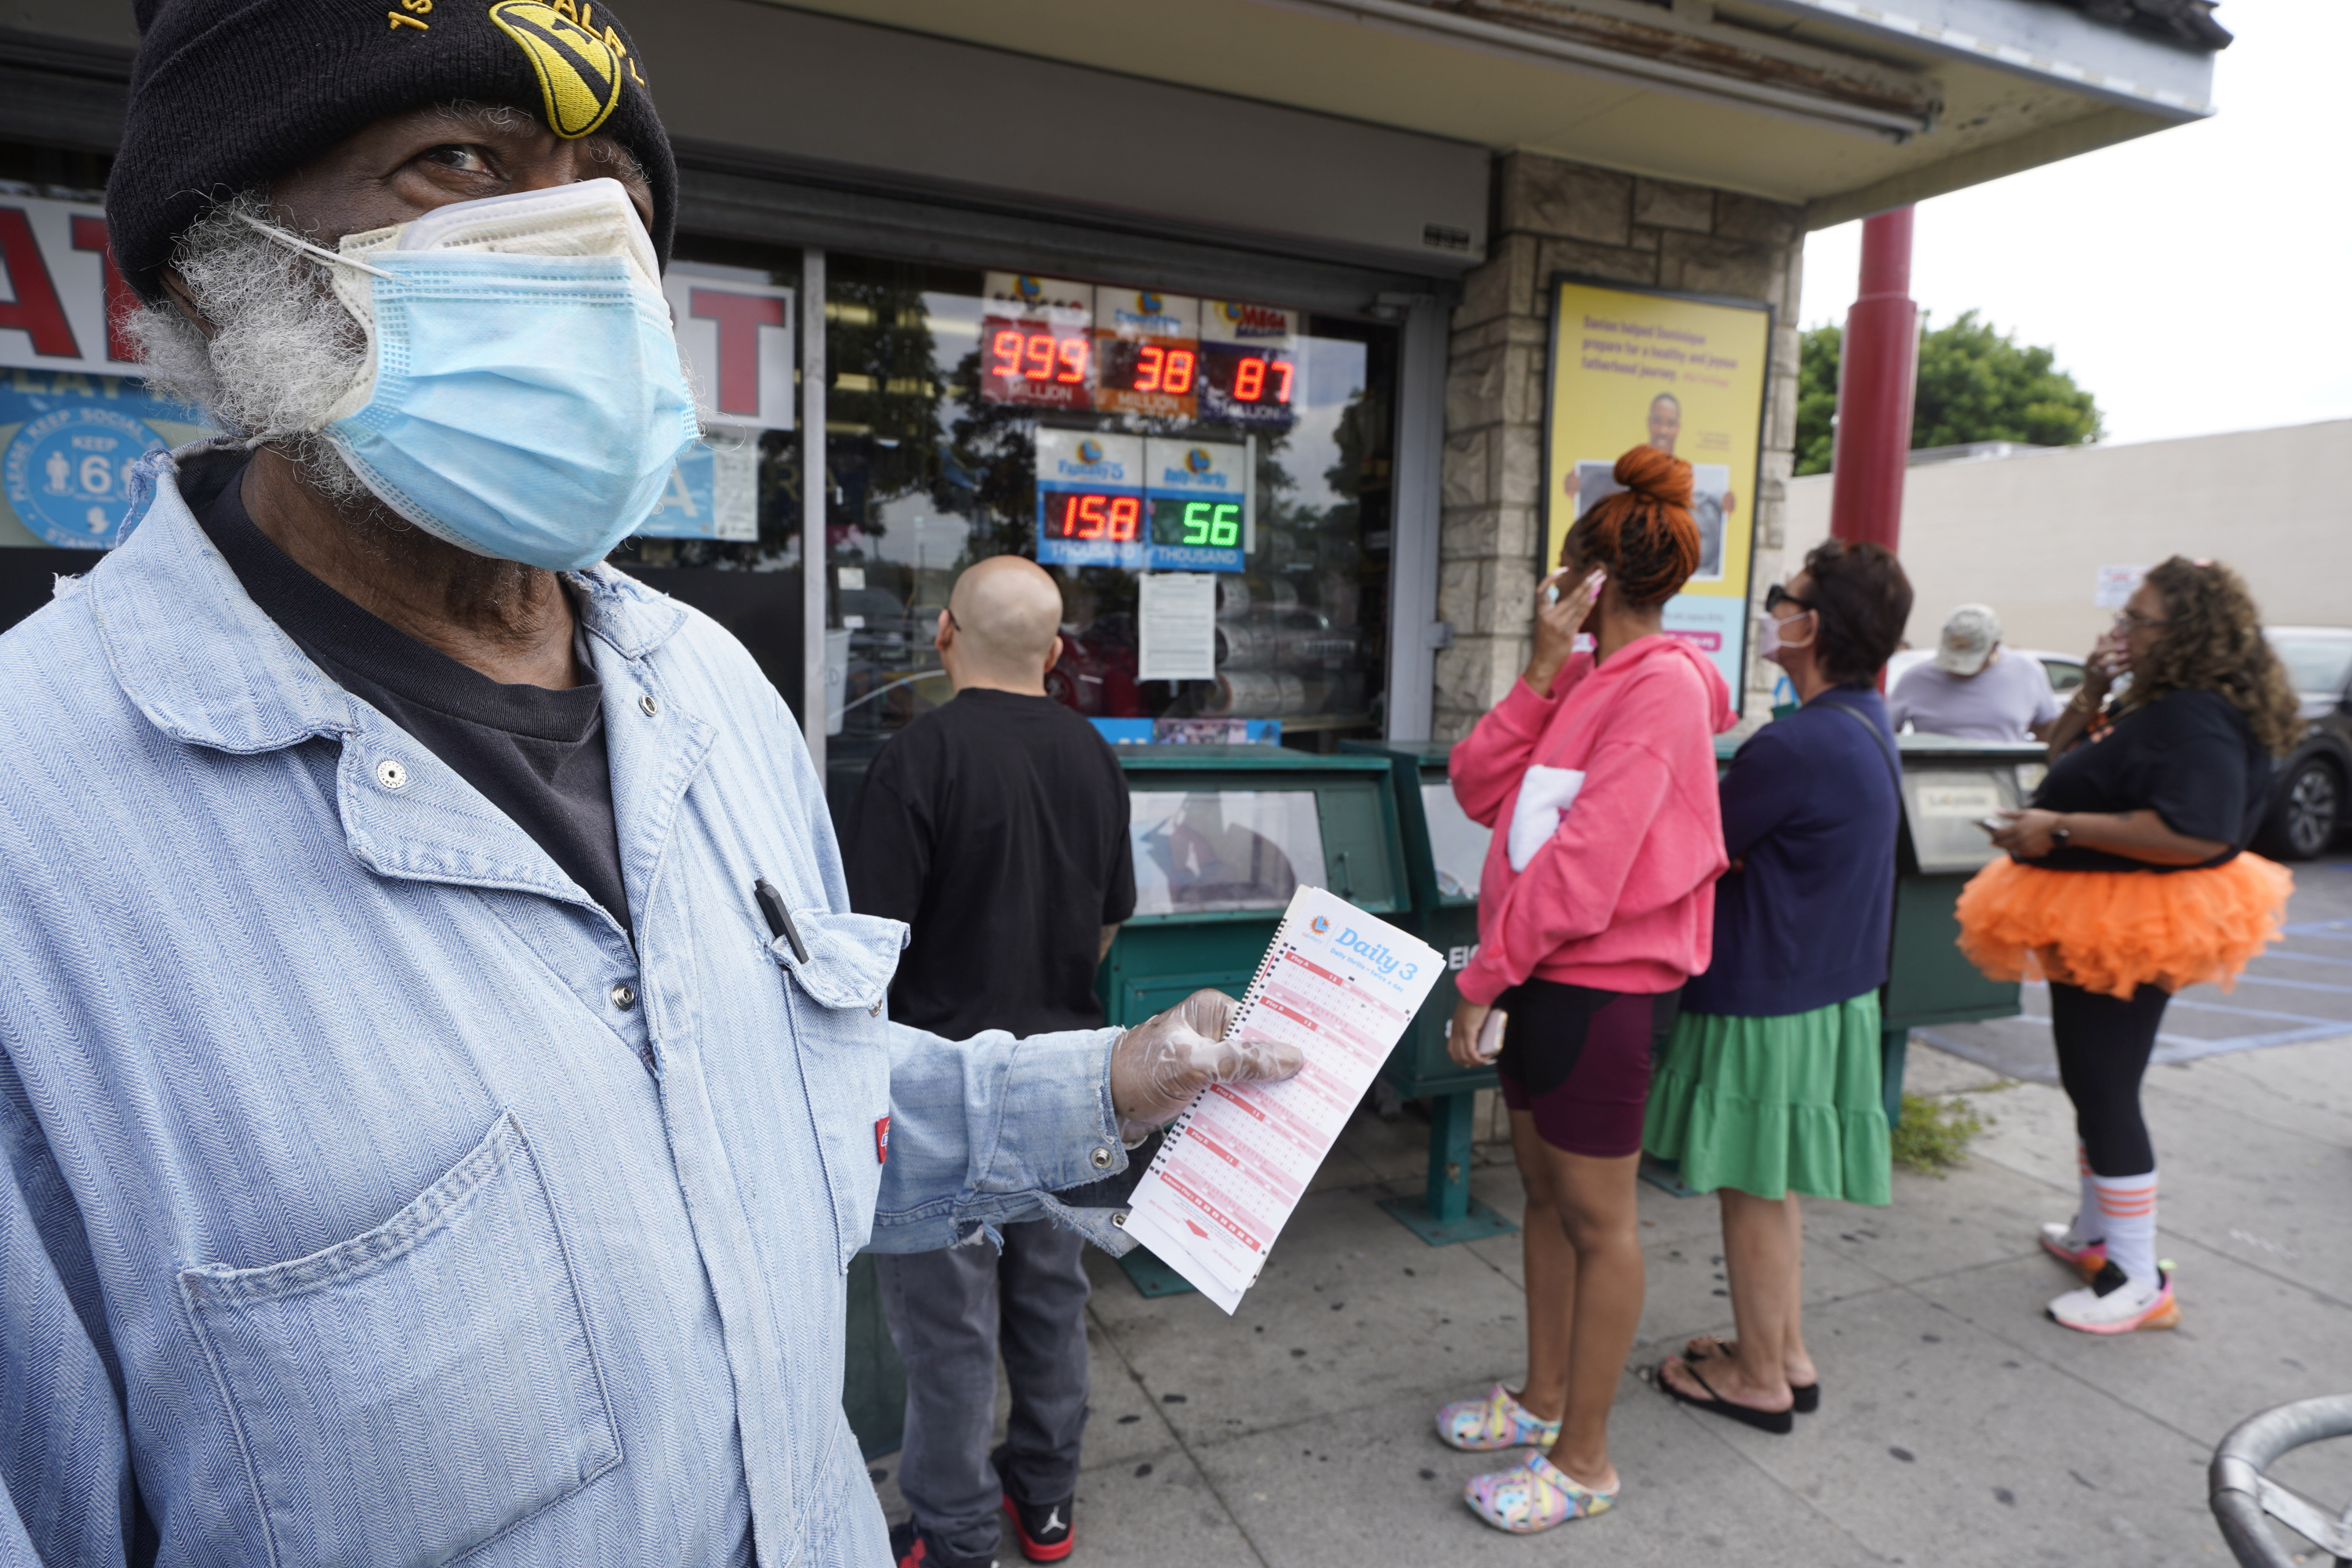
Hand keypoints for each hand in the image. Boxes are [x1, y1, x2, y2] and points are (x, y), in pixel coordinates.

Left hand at [1110, 989, 1303, 1143]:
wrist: (1100, 1108)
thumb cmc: (1137, 1074)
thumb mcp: (1193, 1065)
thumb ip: (1240, 1061)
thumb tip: (1290, 1058)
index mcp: (1212, 1012)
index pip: (1263, 1023)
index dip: (1290, 1041)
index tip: (1320, 1058)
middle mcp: (1212, 1033)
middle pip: (1260, 1052)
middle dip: (1282, 1073)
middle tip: (1315, 1093)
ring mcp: (1208, 1062)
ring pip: (1249, 1078)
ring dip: (1266, 1097)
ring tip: (1297, 1116)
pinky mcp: (1202, 1089)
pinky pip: (1234, 1097)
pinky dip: (1247, 1111)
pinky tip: (1266, 1128)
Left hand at [1446, 998, 1493, 1068]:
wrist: (1477, 992)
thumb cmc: (1477, 1001)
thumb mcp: (1471, 1016)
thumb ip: (1472, 1023)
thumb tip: (1482, 1031)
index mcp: (1454, 1029)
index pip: (1452, 1050)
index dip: (1461, 1059)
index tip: (1472, 1061)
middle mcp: (1455, 1032)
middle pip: (1457, 1056)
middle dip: (1468, 1063)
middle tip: (1480, 1063)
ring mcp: (1460, 1032)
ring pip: (1464, 1056)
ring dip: (1475, 1062)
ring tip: (1485, 1059)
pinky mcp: (1468, 1030)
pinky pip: (1471, 1051)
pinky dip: (1477, 1058)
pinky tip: (1485, 1058)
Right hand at [1526, 566, 1603, 693]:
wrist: (1543, 663)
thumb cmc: (1545, 644)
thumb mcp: (1544, 625)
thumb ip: (1555, 611)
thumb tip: (1573, 599)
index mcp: (1541, 613)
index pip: (1542, 590)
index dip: (1551, 578)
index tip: (1564, 569)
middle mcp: (1548, 617)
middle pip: (1570, 596)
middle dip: (1586, 583)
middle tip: (1597, 574)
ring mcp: (1558, 625)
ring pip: (1577, 604)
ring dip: (1590, 592)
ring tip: (1600, 583)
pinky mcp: (1567, 633)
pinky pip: (1579, 616)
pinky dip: (1587, 606)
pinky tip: (1594, 598)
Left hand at [1988, 808, 2062, 858]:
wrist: (2061, 829)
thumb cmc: (2043, 819)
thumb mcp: (2026, 813)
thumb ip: (2010, 814)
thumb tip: (1996, 811)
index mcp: (2017, 828)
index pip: (1999, 834)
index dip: (1994, 834)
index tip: (1991, 834)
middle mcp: (2020, 839)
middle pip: (2003, 844)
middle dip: (1997, 843)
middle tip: (1994, 841)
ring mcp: (2026, 847)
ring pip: (2011, 850)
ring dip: (2007, 847)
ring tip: (2006, 843)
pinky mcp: (2033, 853)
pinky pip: (2021, 853)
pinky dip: (2017, 850)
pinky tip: (2018, 846)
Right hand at [2085, 627, 2126, 690]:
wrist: (2091, 692)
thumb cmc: (2096, 673)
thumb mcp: (2095, 660)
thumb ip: (2099, 647)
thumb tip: (2101, 633)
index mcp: (2090, 658)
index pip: (2098, 648)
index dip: (2110, 643)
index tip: (2124, 640)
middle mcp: (2090, 665)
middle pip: (2098, 653)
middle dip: (2112, 648)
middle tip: (2126, 645)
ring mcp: (2095, 673)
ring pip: (2103, 664)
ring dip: (2116, 658)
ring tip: (2128, 654)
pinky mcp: (2101, 681)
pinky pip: (2111, 675)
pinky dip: (2120, 669)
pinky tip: (2129, 665)